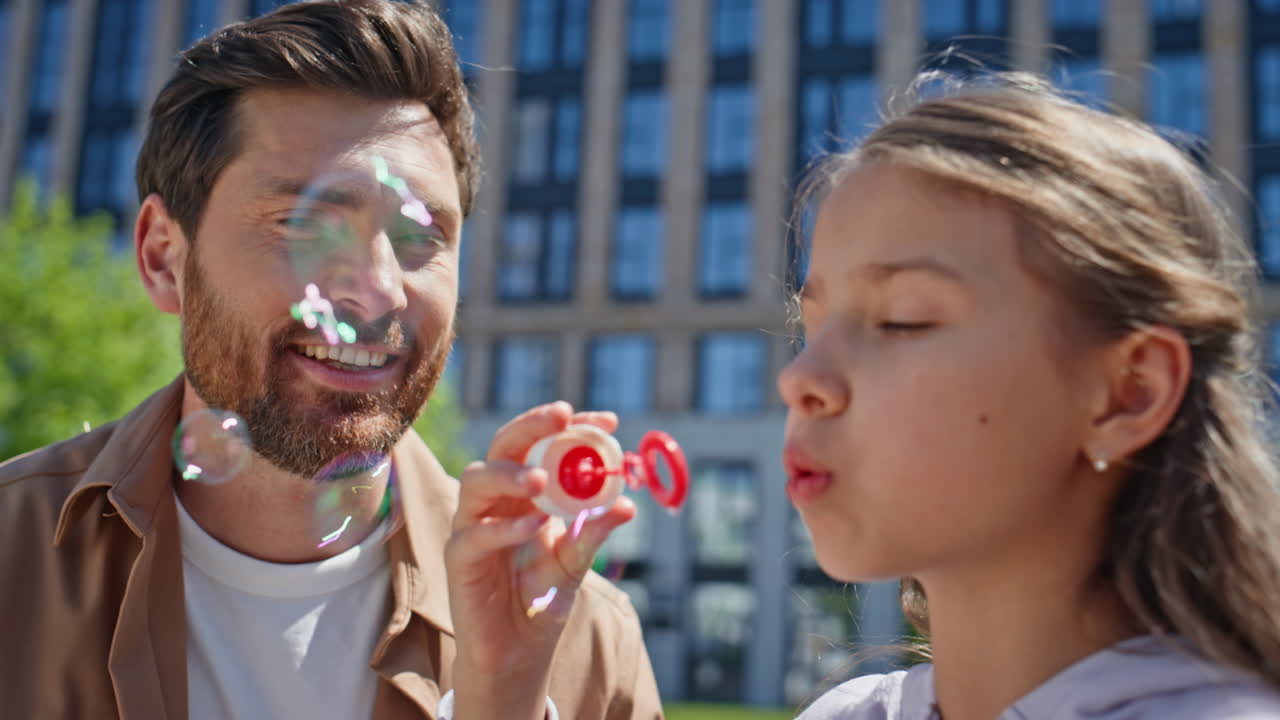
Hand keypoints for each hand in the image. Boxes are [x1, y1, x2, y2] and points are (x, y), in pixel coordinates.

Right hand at [444, 401, 635, 718]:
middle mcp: (496, 500)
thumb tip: (627, 506)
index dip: (573, 428)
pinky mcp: (459, 559)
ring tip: (541, 478)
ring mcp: (474, 526)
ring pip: (476, 480)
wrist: (518, 653)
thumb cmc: (542, 599)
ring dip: (509, 473)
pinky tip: (534, 525)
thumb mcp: (576, 562)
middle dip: (532, 426)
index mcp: (526, 492)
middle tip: (564, 416)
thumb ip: (593, 533)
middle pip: (503, 446)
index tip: (609, 422)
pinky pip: (474, 535)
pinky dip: (504, 526)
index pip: (543, 444)